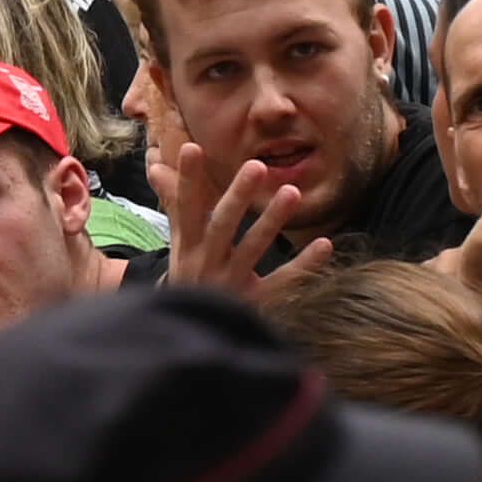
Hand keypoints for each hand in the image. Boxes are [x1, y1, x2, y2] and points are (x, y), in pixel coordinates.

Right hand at [169, 144, 328, 294]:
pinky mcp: (254, 304)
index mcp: (188, 246)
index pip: (185, 207)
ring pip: (252, 249)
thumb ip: (176, 206)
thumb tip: (157, 167)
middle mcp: (206, 263)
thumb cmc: (192, 278)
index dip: (188, 179)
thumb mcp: (181, 243)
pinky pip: (282, 282)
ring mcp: (230, 284)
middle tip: (256, 166)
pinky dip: (303, 265)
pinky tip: (324, 244)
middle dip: (238, 195)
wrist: (193, 334)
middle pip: (221, 225)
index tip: (193, 147)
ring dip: (272, 220)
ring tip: (292, 192)